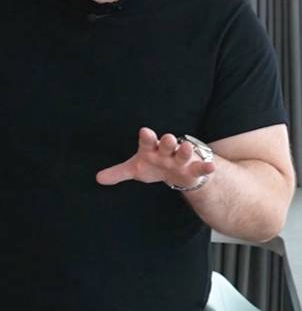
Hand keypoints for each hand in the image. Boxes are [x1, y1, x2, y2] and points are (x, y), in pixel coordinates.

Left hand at [96, 128, 215, 188]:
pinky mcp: (194, 169)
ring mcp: (181, 159)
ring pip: (184, 154)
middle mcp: (167, 151)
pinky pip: (201, 167)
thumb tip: (98, 178)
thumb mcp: (136, 170)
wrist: (176, 172)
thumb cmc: (155, 166)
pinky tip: (211, 166)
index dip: (147, 137)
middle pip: (167, 145)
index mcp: (151, 149)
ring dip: (185, 151)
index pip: (147, 141)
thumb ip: (118, 173)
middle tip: (168, 138)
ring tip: (186, 148)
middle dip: (168, 142)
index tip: (145, 132)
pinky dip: (206, 167)